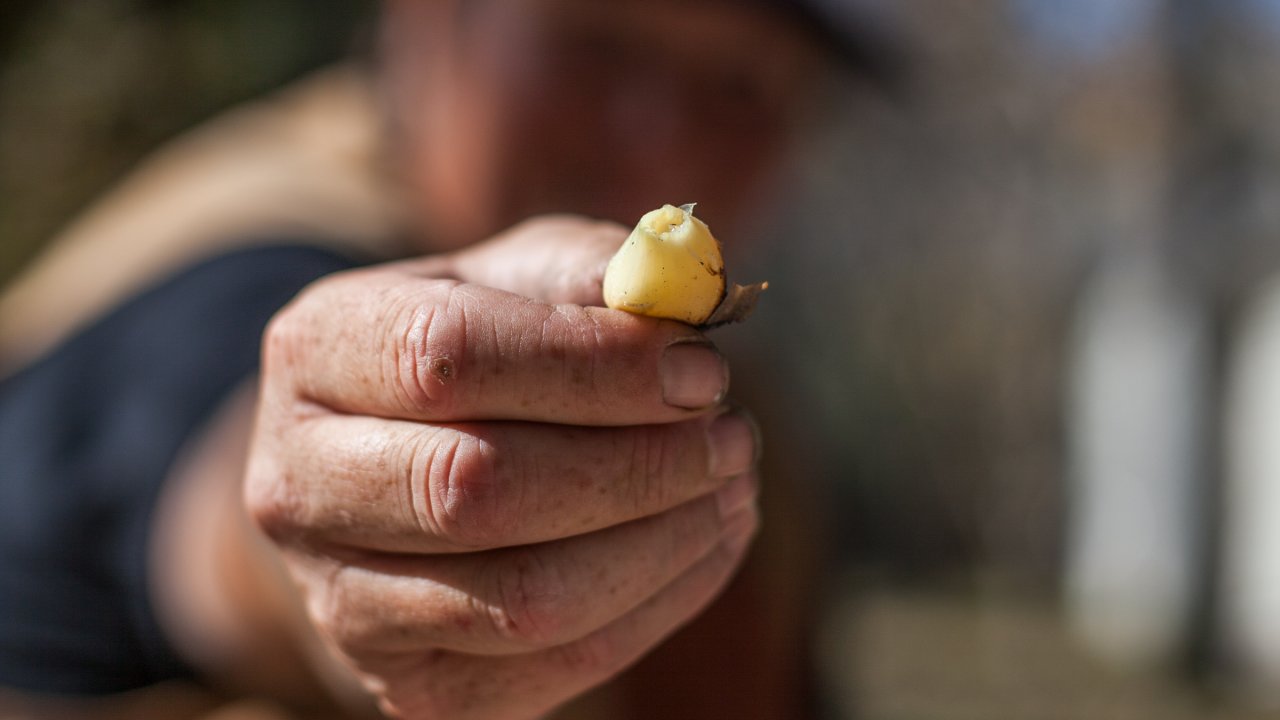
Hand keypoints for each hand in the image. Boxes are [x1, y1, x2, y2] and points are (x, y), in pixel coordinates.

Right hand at [244, 216, 759, 718]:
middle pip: (478, 489)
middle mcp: (297, 485)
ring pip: (526, 595)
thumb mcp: (522, 277)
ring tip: (733, 486)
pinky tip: (706, 543)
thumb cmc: (477, 349)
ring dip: (664, 543)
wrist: (397, 468)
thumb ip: (596, 271)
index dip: (593, 366)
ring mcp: (341, 602)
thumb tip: (688, 297)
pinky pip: (557, 664)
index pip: (448, 356)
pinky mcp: (411, 685)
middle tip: (733, 436)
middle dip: (638, 465)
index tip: (703, 370)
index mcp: (317, 351)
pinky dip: (660, 606)